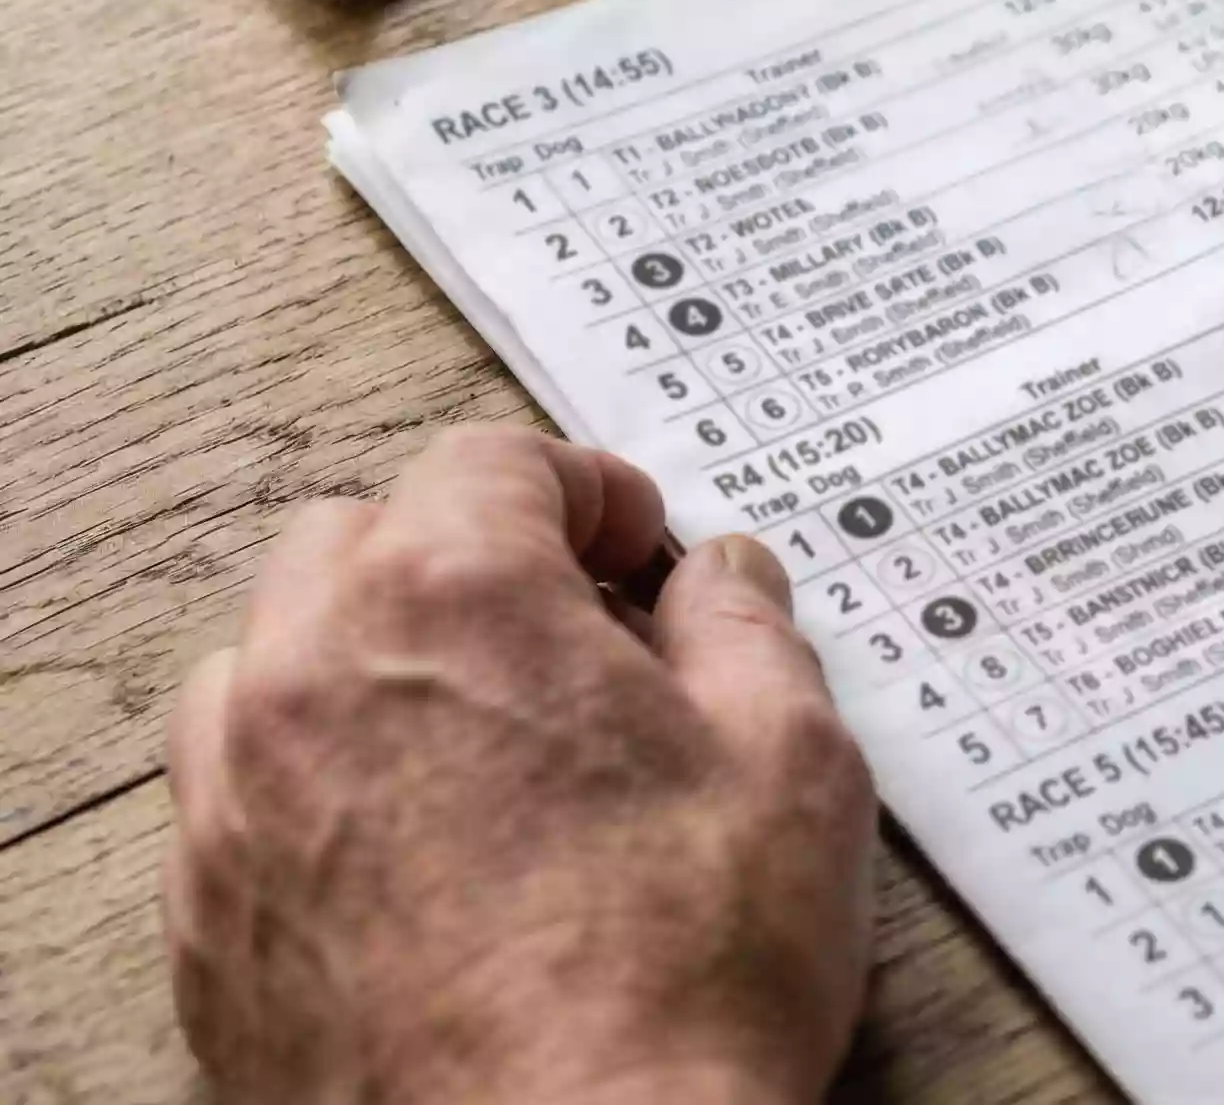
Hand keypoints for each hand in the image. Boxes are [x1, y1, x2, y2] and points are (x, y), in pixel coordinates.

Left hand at [164, 426, 876, 1104]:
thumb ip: (748, 629)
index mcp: (452, 603)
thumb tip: (719, 579)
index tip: (635, 540)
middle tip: (575, 627)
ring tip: (486, 732)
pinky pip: (241, 799)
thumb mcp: (792, 761)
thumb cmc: (680, 980)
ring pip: (271, 661)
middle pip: (357, 537)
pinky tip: (427, 845)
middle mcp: (311, 680)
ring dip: (371, 659)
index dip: (584, 486)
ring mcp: (238, 809)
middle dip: (467, 555)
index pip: (491, 462)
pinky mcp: (213, 928)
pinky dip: (320, 783)